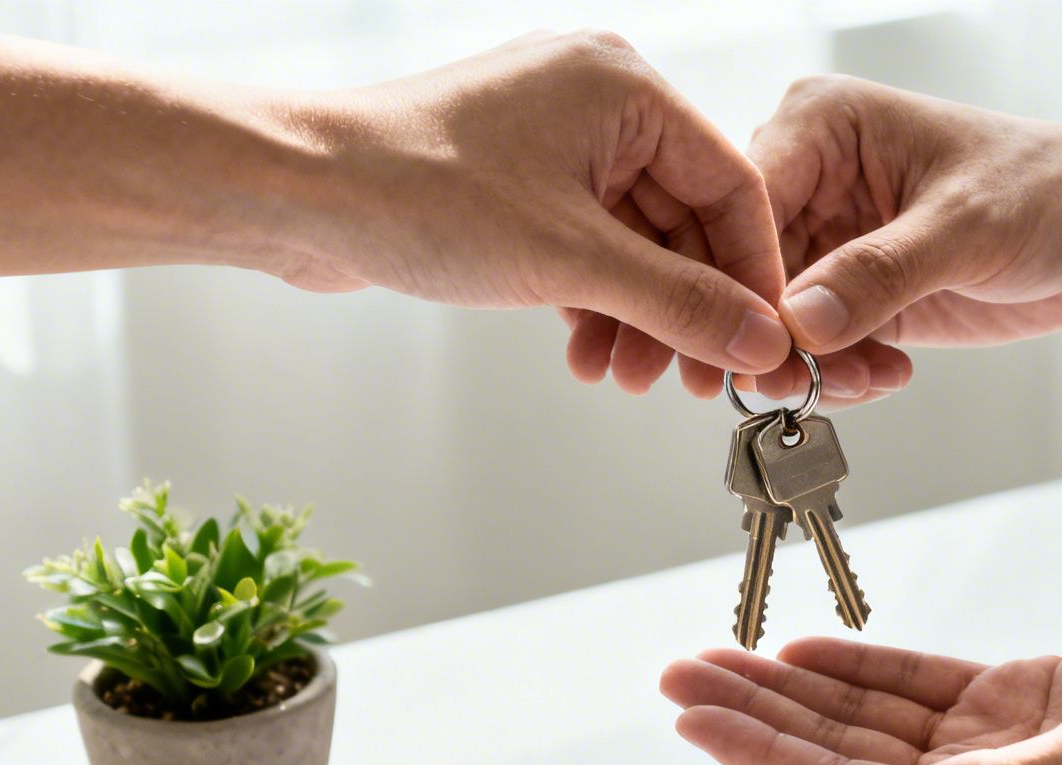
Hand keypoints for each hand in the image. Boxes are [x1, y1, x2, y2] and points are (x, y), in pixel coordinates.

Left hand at [272, 30, 791, 392]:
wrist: (295, 194)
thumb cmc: (414, 193)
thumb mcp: (571, 261)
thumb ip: (679, 303)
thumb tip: (762, 340)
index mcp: (624, 88)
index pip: (733, 185)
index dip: (753, 275)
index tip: (766, 343)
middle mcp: (597, 102)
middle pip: (687, 219)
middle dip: (690, 307)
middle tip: (698, 380)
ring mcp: (555, 142)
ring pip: (637, 242)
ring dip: (642, 315)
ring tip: (632, 375)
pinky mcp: (519, 182)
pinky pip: (590, 246)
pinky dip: (598, 300)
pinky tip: (591, 352)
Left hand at [660, 631, 1061, 764]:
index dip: (766, 755)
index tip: (697, 719)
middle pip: (839, 754)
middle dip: (755, 716)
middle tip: (679, 675)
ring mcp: (997, 747)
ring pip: (868, 717)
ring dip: (794, 688)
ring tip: (720, 656)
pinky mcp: (1020, 703)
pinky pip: (918, 685)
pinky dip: (861, 665)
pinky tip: (808, 649)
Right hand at [728, 76, 1061, 404]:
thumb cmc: (1049, 188)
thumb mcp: (967, 227)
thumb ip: (881, 272)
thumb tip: (800, 321)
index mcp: (823, 126)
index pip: (747, 203)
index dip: (741, 278)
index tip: (754, 343)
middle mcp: (812, 180)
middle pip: (746, 271)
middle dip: (769, 338)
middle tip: (791, 386)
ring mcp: (828, 242)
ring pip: (774, 322)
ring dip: (808, 368)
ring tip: (867, 380)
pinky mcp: (852, 294)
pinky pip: (814, 349)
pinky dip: (838, 376)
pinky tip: (886, 374)